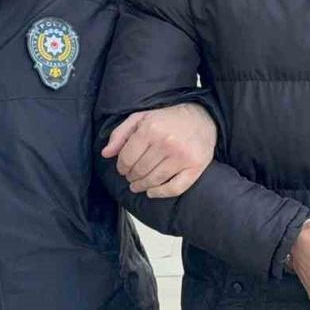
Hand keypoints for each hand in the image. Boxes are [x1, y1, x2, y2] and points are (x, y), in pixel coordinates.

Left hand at [101, 103, 216, 197]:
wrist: (203, 116)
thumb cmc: (170, 118)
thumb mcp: (141, 117)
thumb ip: (120, 134)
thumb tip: (106, 154)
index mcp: (151, 128)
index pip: (127, 158)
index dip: (121, 167)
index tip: (123, 169)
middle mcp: (166, 142)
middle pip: (139, 171)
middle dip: (131, 177)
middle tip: (131, 177)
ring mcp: (182, 156)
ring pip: (154, 180)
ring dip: (142, 186)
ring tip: (138, 185)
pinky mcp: (196, 166)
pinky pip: (174, 188)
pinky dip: (160, 194)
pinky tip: (152, 192)